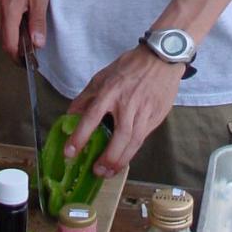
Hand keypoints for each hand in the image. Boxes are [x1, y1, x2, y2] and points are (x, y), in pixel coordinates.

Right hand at [0, 0, 49, 57]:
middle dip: (20, 42)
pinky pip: (0, 16)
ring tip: (30, 13)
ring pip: (3, 27)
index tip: (30, 60)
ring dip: (16, 28)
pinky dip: (11, 17)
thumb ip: (38, 21)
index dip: (19, 58)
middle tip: (36, 34)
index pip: (10, 47)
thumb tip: (37, 43)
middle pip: (5, 39)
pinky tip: (22, 5)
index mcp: (7, 12)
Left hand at [65, 46, 183, 176]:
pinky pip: (143, 138)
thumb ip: (86, 96)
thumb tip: (71, 114)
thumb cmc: (130, 66)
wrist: (161, 58)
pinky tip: (123, 158)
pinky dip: (132, 151)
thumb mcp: (103, 76)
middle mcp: (128, 103)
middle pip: (119, 136)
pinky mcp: (156, 117)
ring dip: (121, 161)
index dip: (80, 136)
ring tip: (109, 172)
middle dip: (107, 158)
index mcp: (111, 91)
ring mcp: (144, 111)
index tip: (70, 152)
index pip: (92, 117)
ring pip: (133, 142)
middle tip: (96, 171)